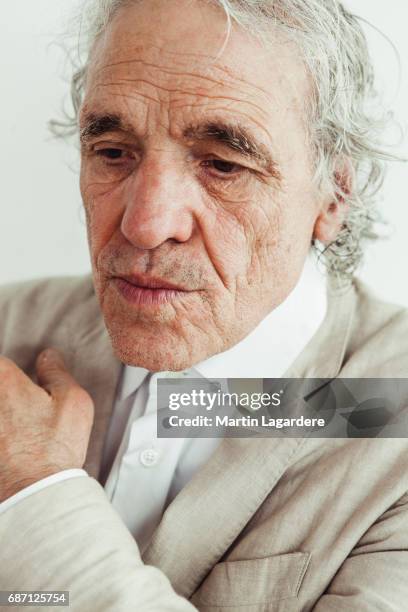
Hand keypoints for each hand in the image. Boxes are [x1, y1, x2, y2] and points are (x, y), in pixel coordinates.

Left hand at [0, 349, 93, 501]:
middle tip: (22, 411)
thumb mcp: (74, 401)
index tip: (20, 385)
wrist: (33, 497)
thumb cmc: (55, 450)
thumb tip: (46, 357)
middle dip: (6, 392)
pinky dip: (1, 435)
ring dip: (4, 415)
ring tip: (15, 429)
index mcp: (4, 381)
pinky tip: (9, 445)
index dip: (9, 371)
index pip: (0, 362)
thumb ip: (57, 372)